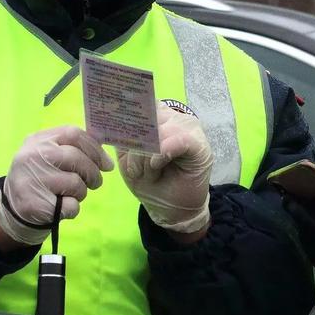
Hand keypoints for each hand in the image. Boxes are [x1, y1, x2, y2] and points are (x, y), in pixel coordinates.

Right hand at [0, 126, 113, 247]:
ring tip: (70, 194)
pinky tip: (61, 207)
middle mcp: (31, 157)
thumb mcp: (48, 155)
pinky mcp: (35, 205)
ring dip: (81, 192)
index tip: (106, 164)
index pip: (73, 134)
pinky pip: (71, 205)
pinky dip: (73, 208)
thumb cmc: (40, 177)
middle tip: (95, 183)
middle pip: (76, 158)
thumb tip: (105, 158)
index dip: (95, 149)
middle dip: (93, 173)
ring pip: (75, 183)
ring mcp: (31, 180)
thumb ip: (72, 148)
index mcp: (38, 140)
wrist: (13, 208)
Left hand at [117, 102, 212, 234]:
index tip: (116, 135)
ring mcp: (188, 127)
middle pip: (144, 120)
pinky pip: (174, 141)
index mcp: (156, 117)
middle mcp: (173, 116)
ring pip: (157, 132)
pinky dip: (160, 156)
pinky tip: (158, 167)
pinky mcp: (199, 143)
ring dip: (146, 158)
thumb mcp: (129, 158)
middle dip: (134, 149)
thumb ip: (124, 137)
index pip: (138, 105)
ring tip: (151, 173)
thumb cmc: (151, 182)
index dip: (126, 118)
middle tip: (137, 170)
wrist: (173, 209)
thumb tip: (115, 117)